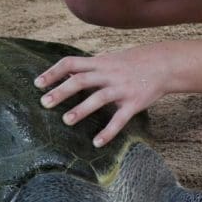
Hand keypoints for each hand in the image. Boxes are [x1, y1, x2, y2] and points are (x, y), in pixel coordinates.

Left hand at [34, 45, 166, 147]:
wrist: (164, 64)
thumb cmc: (133, 62)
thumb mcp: (110, 59)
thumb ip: (90, 66)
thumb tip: (68, 72)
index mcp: (100, 63)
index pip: (71, 63)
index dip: (53, 72)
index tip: (37, 83)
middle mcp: (109, 74)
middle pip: (81, 80)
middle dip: (61, 92)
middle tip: (43, 103)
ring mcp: (122, 88)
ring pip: (98, 98)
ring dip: (81, 109)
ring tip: (65, 121)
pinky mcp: (134, 103)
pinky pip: (120, 119)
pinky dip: (108, 131)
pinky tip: (97, 143)